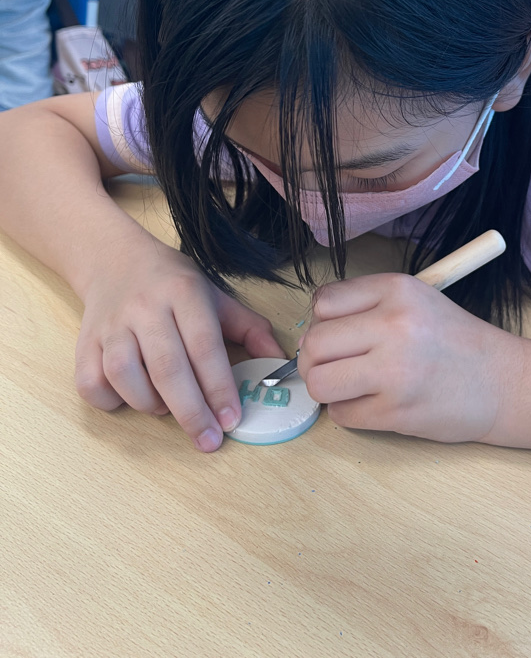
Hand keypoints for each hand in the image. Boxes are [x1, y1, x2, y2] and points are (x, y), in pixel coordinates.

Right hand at [74, 239, 284, 450]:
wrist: (115, 258)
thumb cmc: (173, 284)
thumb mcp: (215, 296)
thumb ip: (249, 328)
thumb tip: (279, 363)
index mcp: (184, 292)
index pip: (204, 345)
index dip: (219, 386)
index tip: (232, 418)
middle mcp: (145, 307)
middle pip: (167, 367)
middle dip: (191, 411)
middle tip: (209, 440)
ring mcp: (111, 325)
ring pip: (124, 375)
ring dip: (149, 404)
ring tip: (167, 409)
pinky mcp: (84, 341)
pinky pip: (90, 382)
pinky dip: (110, 400)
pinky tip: (131, 398)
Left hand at [298, 273, 519, 441]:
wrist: (503, 382)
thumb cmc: (454, 341)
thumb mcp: (416, 300)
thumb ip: (366, 306)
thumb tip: (311, 332)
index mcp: (397, 289)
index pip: (323, 302)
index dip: (322, 322)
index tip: (337, 335)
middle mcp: (394, 325)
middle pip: (314, 344)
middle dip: (316, 359)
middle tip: (336, 366)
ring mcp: (394, 371)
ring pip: (319, 381)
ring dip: (327, 388)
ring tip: (350, 386)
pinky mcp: (395, 411)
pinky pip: (341, 414)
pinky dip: (350, 412)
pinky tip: (374, 404)